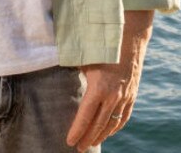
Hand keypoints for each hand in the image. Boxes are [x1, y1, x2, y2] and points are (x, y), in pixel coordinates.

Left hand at [66, 10, 152, 150]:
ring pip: (112, 124)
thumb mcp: (83, 57)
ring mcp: (124, 97)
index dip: (77, 131)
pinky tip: (109, 132)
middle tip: (78, 148)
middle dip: (88, 138)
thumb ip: (71, 69)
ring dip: (101, 135)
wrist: (130, 38)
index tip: (69, 142)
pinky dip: (115, 127)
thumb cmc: (101, 45)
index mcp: (98, 87)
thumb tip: (48, 69)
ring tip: (91, 143)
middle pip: (99, 125)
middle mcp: (113, 96)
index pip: (85, 116)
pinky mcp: (132, 95)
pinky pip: (124, 117)